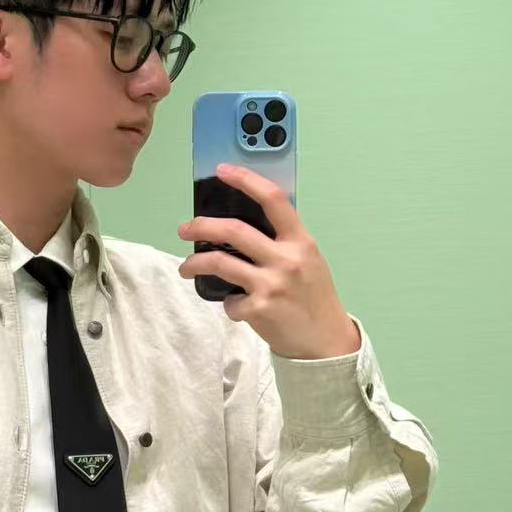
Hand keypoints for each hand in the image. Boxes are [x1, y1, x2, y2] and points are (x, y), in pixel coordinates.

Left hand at [177, 163, 360, 359]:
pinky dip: (227, 303)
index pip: (273, 199)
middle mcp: (286, 259)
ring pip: (220, 263)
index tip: (222, 170)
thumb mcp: (308, 260)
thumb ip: (283, 241)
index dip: (246, 180)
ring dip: (194, 263)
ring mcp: (271, 284)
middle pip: (234, 230)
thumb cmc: (314, 296)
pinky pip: (228, 301)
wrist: (326, 341)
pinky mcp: (259, 310)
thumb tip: (243, 224)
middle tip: (185, 229)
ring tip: (186, 267)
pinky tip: (234, 306)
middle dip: (201, 226)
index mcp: (301, 240)